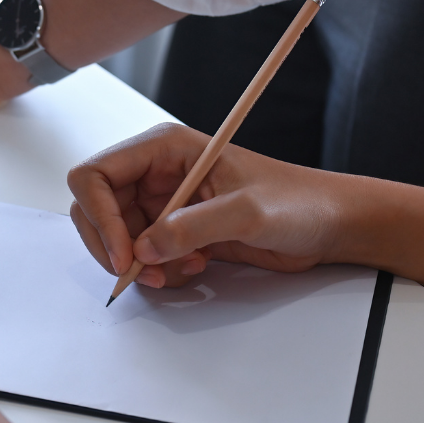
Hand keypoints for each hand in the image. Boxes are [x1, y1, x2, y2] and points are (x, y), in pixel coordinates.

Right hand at [66, 123, 351, 289]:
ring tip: (176, 271)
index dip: (98, 215)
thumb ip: (191, 228)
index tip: (123, 253)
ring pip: (116, 238)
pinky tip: (193, 267)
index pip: (96, 175)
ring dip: (137, 264)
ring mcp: (164, 204)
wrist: (328, 225)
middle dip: (111, 246)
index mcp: (164, 148)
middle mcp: (156, 174)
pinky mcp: (176, 232)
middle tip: (139, 273)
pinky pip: (143, 256)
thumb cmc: (298, 201)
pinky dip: (157, 271)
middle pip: (95, 209)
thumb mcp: (247, 212)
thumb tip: (142, 249)